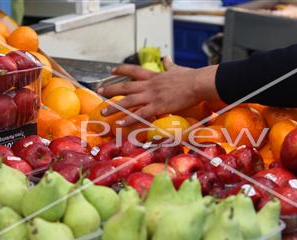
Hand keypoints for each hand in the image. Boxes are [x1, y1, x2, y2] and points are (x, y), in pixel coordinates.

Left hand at [97, 58, 219, 125]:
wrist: (197, 83)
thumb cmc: (191, 77)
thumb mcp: (177, 69)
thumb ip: (170, 65)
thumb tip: (167, 58)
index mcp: (154, 76)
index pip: (133, 70)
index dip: (121, 70)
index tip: (111, 71)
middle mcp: (149, 85)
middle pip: (124, 87)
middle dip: (110, 89)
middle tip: (99, 92)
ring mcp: (152, 96)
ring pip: (128, 101)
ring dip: (114, 107)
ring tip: (103, 111)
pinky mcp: (157, 106)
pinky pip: (139, 114)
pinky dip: (129, 119)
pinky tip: (120, 123)